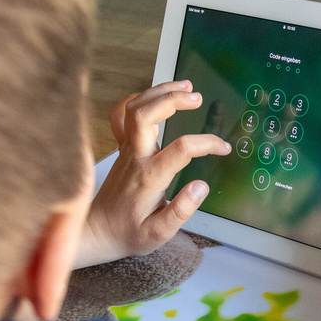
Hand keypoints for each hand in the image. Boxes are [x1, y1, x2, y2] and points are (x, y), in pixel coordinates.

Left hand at [78, 81, 229, 266]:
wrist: (98, 232)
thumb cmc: (129, 233)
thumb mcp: (158, 234)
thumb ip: (181, 211)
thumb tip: (201, 186)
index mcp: (148, 178)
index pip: (180, 149)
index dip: (205, 143)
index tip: (222, 147)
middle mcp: (134, 157)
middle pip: (146, 114)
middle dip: (172, 99)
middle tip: (197, 98)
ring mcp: (125, 150)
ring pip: (134, 108)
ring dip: (159, 92)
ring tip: (185, 87)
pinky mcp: (121, 148)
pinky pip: (121, 115)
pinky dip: (138, 98)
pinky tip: (157, 95)